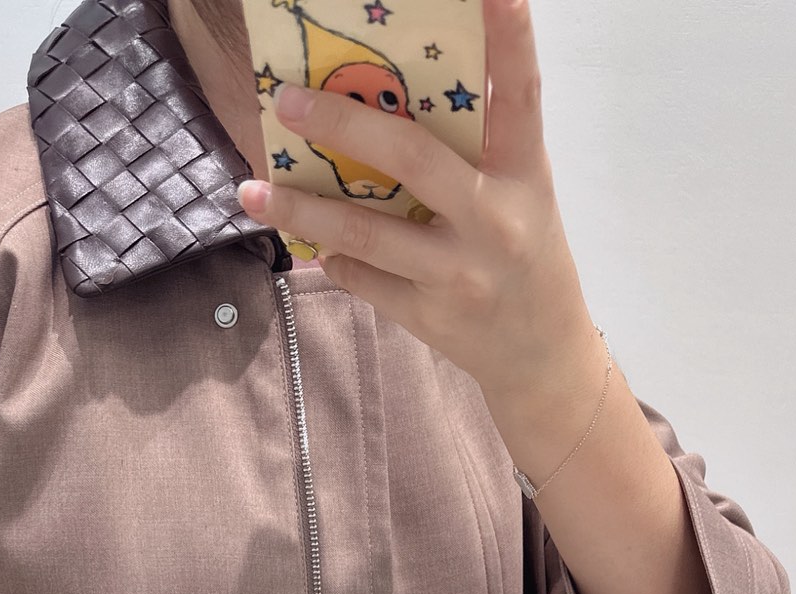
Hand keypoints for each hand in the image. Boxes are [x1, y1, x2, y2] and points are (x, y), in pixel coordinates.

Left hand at [235, 0, 590, 400]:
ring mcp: (459, 273)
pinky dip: (331, 258)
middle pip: (411, 158)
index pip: (520, 94)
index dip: (510, 38)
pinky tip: (308, 242)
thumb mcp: (522, 193)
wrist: (542, 354)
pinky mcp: (430, 315)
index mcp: (524, 175)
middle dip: (343, 124)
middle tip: (288, 102)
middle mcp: (494, 220)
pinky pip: (363, 278)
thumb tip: (401, 91)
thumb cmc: (525, 254)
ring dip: (302, 208)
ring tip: (253, 190)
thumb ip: (479, 148)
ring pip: (366, 233)